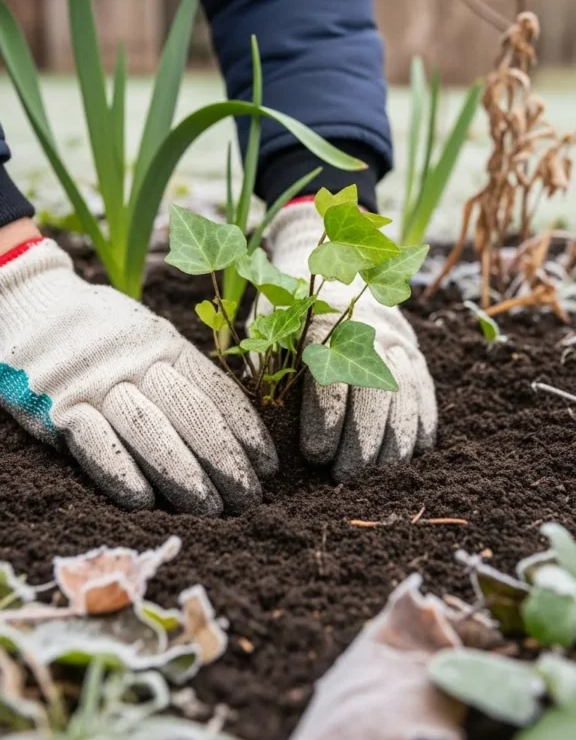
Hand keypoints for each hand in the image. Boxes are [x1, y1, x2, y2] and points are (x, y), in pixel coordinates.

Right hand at [0, 240, 276, 513]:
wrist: (30, 305)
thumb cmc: (100, 335)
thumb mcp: (149, 337)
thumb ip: (182, 373)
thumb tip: (231, 427)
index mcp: (167, 345)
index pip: (217, 392)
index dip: (246, 432)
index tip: (267, 468)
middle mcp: (138, 363)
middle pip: (193, 416)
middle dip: (226, 462)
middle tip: (248, 500)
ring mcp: (98, 384)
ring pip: (151, 433)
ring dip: (184, 476)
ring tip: (210, 510)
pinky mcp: (59, 407)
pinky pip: (96, 444)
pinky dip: (122, 473)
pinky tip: (146, 502)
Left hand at [265, 203, 436, 479]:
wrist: (332, 264)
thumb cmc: (287, 307)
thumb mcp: (268, 325)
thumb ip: (266, 362)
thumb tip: (259, 418)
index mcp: (325, 322)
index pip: (333, 378)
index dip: (326, 420)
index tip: (314, 453)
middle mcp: (369, 330)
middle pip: (377, 393)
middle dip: (362, 441)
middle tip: (344, 475)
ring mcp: (398, 340)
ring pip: (406, 396)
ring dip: (393, 442)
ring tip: (375, 476)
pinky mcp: (416, 353)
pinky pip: (426, 393)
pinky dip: (420, 427)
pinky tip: (408, 456)